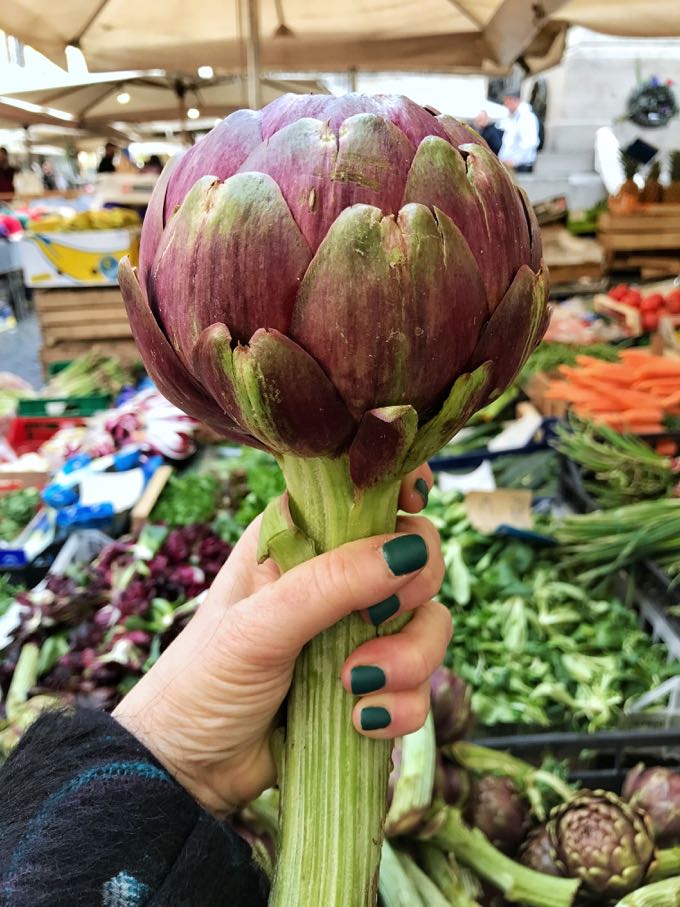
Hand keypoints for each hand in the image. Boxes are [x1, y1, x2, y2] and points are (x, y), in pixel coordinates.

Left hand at [114, 465, 448, 816]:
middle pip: (415, 558)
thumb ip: (330, 584)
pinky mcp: (372, 682)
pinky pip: (419, 684)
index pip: (362, 492)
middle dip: (412, 593)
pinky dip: (403, 704)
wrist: (191, 769)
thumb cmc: (204, 679)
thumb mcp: (258, 625)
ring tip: (357, 687)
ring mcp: (358, 631)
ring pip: (428, 624)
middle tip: (376, 620)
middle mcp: (335, 576)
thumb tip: (406, 551)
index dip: (398, 488)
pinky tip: (361, 722)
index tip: (416, 502)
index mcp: (299, 538)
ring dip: (410, 659)